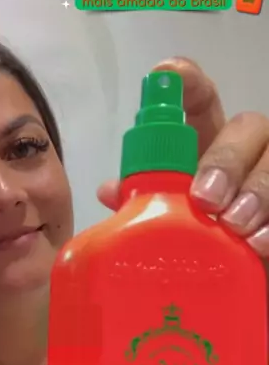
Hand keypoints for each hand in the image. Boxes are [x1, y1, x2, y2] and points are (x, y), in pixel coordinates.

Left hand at [98, 57, 268, 258]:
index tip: (165, 75)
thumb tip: (110, 190)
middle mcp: (246, 153)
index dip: (186, 82)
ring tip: (235, 227)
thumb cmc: (197, 255)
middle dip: (226, 159)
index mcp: (207, 149)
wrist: (238, 289)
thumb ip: (144, 207)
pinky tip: (259, 244)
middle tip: (205, 199)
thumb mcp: (168, 231)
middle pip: (248, 126)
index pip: (200, 102)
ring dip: (257, 191)